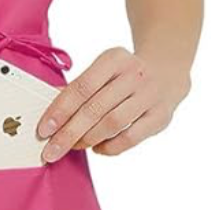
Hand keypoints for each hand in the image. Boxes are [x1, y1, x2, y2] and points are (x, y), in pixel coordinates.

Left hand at [36, 44, 190, 160]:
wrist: (166, 71)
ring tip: (73, 146)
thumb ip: (80, 88)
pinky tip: (97, 148)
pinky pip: (131, 137)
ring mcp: (150, 95)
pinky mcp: (160, 116)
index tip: (43, 129)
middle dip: (69, 133)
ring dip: (88, 139)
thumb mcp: (104, 69)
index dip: (60, 110)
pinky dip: (110, 147)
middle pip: (95, 109)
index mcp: (114, 59)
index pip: (81, 87)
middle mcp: (134, 75)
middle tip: (51, 150)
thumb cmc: (123, 74)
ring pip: (113, 123)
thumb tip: (51, 114)